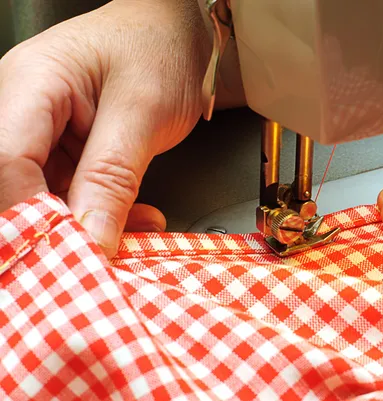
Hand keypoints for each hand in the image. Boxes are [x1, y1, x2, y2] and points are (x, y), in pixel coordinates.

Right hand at [0, 0, 244, 256]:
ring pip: (41, 198)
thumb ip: (113, 177)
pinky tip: (136, 219)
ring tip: (135, 232)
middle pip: (15, 187)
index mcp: (30, 83)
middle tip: (103, 254)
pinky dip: (102, 212)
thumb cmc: (160, 48)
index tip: (77, 254)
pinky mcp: (60, 148)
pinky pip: (67, 193)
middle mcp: (21, 108)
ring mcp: (38, 131)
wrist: (178, 32)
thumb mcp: (143, 113)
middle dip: (60, 228)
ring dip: (89, 224)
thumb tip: (91, 241)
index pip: (7, 163)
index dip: (34, 218)